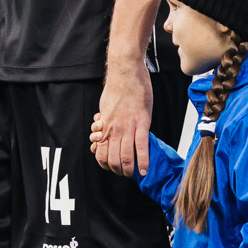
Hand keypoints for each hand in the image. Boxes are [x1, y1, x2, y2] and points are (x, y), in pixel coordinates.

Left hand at [93, 60, 153, 175]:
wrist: (125, 73)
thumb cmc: (115, 88)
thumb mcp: (105, 107)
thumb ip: (106, 121)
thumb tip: (104, 129)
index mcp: (105, 127)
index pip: (101, 154)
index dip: (105, 165)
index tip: (111, 167)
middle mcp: (114, 130)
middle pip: (113, 159)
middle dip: (119, 171)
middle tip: (125, 173)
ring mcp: (128, 127)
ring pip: (126, 157)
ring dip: (130, 170)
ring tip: (135, 174)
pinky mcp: (142, 122)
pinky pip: (142, 146)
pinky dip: (144, 161)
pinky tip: (145, 170)